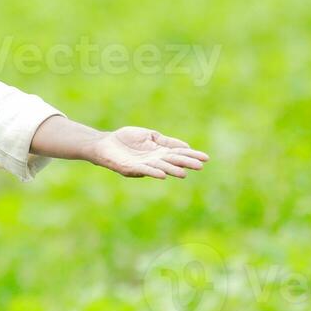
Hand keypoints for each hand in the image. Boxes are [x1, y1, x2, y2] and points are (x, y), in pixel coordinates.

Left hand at [90, 126, 209, 178]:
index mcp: (159, 152)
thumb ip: (166, 141)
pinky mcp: (129, 168)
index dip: (191, 155)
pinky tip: (162, 174)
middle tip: (200, 166)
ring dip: (171, 170)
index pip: (178, 153)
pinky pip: (143, 170)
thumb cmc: (126, 139)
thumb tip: (186, 146)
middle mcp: (153, 160)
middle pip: (172, 161)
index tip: (206, 158)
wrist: (104, 143)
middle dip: (185, 163)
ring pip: (160, 168)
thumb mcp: (150, 136)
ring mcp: (142, 165)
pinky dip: (153, 172)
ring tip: (183, 173)